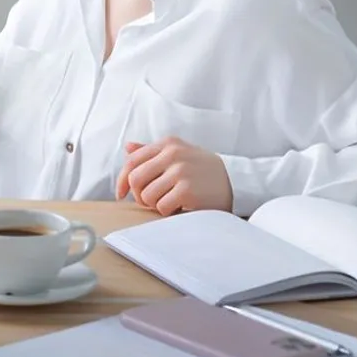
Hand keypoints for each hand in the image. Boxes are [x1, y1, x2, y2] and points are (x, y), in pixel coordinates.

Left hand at [115, 137, 233, 214]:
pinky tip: (180, 207)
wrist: (235, 181)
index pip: (132, 162)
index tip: (121, 194)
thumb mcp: (179, 152)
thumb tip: (127, 147)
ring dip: (155, 205)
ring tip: (170, 202)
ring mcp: (180, 172)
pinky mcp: (188, 190)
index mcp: (167, 144)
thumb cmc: (201, 169)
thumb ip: (152, 151)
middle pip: (135, 180)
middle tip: (151, 201)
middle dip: (139, 195)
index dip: (121, 180)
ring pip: (146, 196)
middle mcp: (173, 154)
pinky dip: (168, 211)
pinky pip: (161, 207)